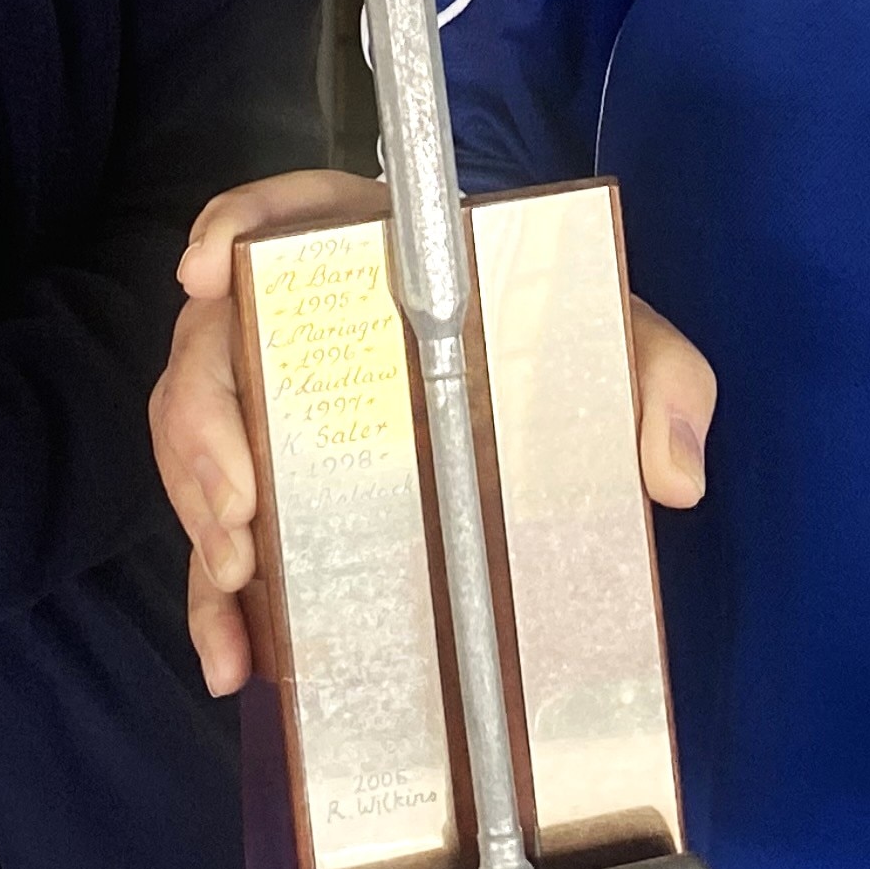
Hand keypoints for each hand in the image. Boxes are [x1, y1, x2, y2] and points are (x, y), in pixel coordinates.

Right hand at [151, 169, 718, 698]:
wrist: (543, 410)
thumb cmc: (563, 348)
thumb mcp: (621, 345)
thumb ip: (661, 379)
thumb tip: (675, 472)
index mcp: (373, 251)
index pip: (286, 210)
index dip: (234, 225)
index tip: (206, 267)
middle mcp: (305, 316)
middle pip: (216, 341)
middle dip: (203, 421)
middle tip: (239, 502)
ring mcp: (279, 406)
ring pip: (195, 438)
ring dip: (196, 508)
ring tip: (234, 578)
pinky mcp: (279, 493)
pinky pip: (222, 539)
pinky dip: (215, 603)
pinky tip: (233, 658)